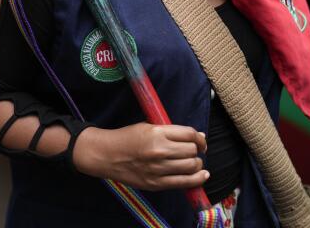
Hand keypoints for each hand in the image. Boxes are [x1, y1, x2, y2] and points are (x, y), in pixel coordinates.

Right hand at [73, 122, 208, 190]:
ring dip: (197, 163)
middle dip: (197, 150)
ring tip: (193, 162)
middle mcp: (159, 151)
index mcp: (157, 133)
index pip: (190, 134)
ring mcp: (158, 169)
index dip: (200, 138)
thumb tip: (198, 136)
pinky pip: (184, 182)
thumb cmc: (127, 138)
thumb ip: (171, 131)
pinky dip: (197, 179)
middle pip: (192, 150)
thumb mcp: (147, 126)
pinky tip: (202, 174)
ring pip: (191, 166)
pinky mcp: (156, 183)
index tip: (201, 141)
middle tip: (195, 151)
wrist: (107, 155)